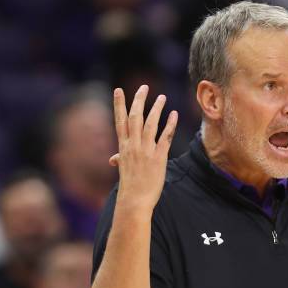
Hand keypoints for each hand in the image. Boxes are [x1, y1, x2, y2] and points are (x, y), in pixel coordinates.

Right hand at [109, 85, 177, 212]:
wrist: (135, 200)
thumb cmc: (129, 187)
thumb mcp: (123, 170)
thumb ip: (120, 159)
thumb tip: (113, 159)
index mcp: (123, 147)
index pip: (120, 121)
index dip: (119, 104)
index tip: (118, 90)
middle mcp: (133, 146)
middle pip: (135, 117)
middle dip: (139, 100)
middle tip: (144, 87)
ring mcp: (146, 150)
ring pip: (151, 124)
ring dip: (156, 109)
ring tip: (162, 97)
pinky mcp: (159, 157)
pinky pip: (165, 137)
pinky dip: (170, 125)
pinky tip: (174, 114)